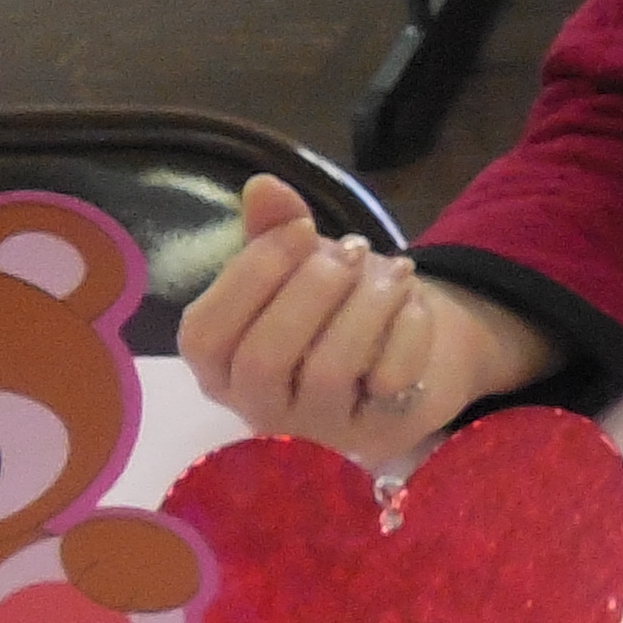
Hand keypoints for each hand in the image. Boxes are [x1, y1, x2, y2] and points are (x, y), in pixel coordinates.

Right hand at [178, 175, 553, 474]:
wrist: (417, 350)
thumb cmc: (337, 308)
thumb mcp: (302, 263)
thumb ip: (275, 228)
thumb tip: (263, 187)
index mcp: (220, 366)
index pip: (204, 335)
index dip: (250, 273)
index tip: (300, 228)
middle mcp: (260, 408)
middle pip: (263, 358)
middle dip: (310, 290)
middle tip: (351, 251)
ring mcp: (319, 430)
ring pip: (329, 369)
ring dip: (366, 303)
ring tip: (394, 268)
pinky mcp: (379, 434)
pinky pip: (389, 380)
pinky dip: (408, 328)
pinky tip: (414, 304)